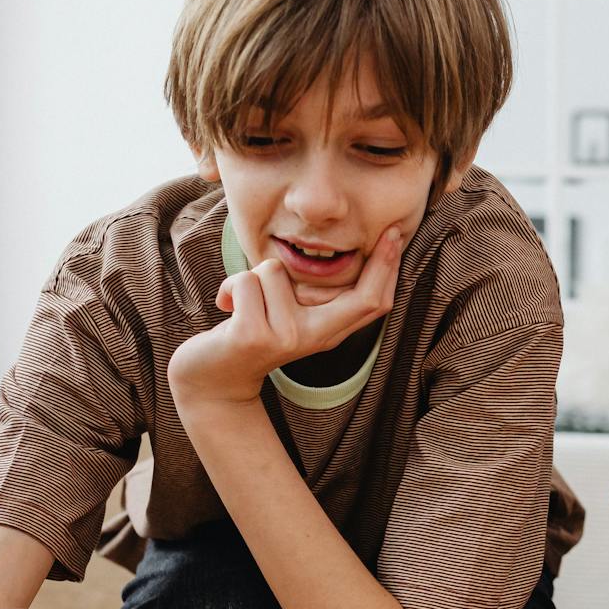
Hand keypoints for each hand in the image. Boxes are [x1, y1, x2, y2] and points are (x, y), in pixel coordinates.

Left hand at [168, 226, 405, 406]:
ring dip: (251, 276)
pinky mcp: (253, 334)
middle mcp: (313, 338)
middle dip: (378, 259)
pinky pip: (247, 281)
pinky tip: (227, 309)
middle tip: (388, 231)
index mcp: (325, 333)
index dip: (388, 270)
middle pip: (361, 297)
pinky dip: (230, 287)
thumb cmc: (250, 332)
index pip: (371, 304)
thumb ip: (311, 295)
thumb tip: (341, 252)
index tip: (395, 234)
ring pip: (275, 270)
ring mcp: (286, 338)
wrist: (212, 378)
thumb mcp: (288, 315)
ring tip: (246, 303)